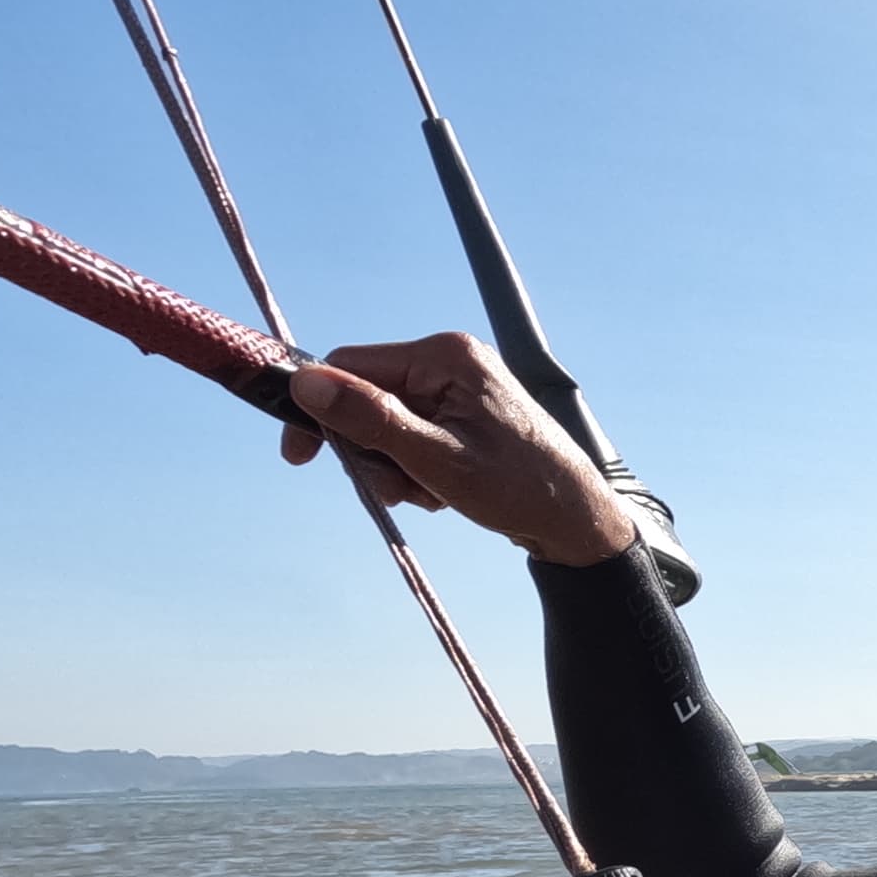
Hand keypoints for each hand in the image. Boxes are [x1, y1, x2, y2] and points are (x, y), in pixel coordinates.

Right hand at [279, 332, 639, 568]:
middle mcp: (449, 363)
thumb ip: (370, 419)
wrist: (575, 520)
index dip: (319, 411)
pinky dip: (417, 471)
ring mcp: (456, 390)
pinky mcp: (461, 417)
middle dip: (372, 452)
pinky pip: (412, 439)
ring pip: (386, 426)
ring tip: (433, 493)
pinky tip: (446, 493)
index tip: (301, 458)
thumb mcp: (434, 458)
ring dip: (395, 469)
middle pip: (366, 399)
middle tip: (400, 488)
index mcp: (444, 356)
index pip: (349, 366)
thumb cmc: (518, 487)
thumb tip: (305, 384)